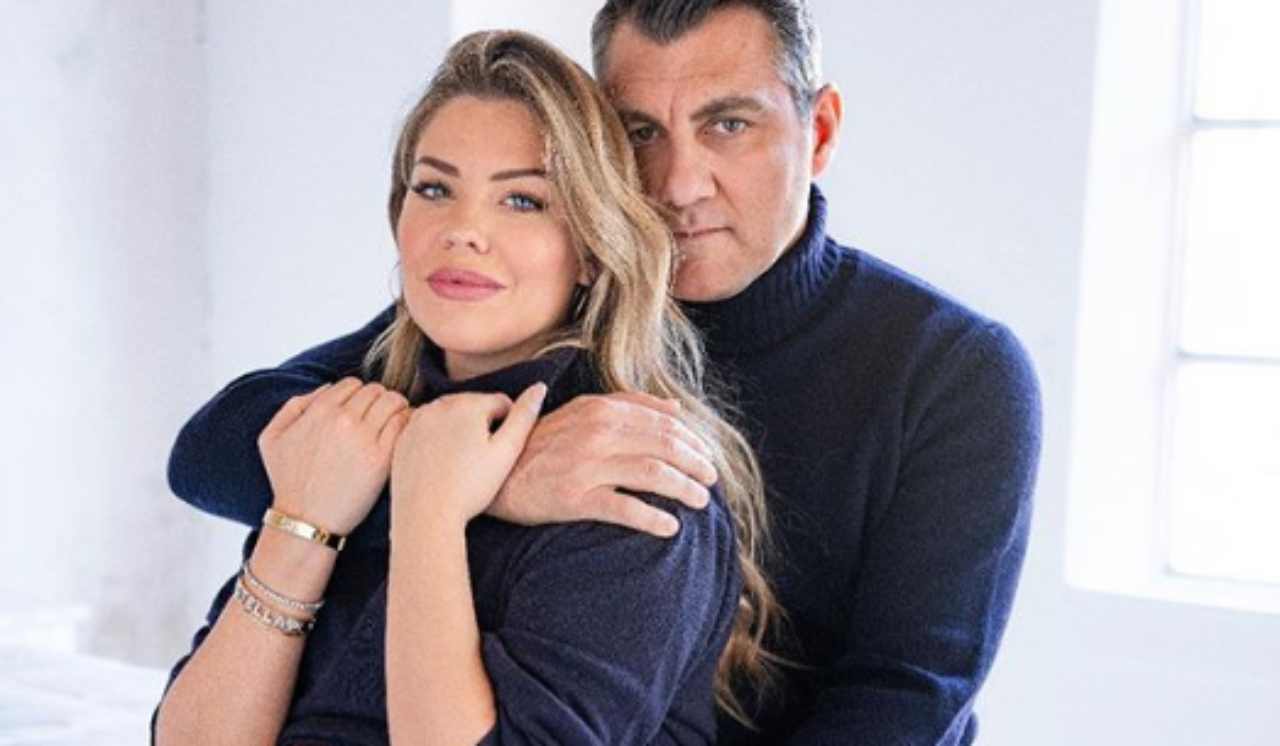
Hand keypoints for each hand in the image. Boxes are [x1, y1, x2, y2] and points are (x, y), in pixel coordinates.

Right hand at [257, 377, 410, 535]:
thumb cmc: (288, 481)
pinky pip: (404, 424)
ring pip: (394, 402)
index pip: (353, 384)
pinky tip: (404, 435)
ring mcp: (364, 438)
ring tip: (393, 424)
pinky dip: (408, 423)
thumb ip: (295, 405)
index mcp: (319, 410)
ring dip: (397, 408)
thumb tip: (327, 388)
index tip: (361, 411)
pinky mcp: (381, 459)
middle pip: (376, 390)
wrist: (305, 520)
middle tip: (380, 418)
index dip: (358, 395)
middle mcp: (343, 419)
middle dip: (378, 401)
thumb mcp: (272, 438)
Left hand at [390, 383, 547, 532]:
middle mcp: (439, 404)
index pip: (501, 403)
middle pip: (473, 406)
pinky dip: (437, 441)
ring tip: (462, 464)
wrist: (426, 515)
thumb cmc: (470, 488)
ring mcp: (417, 420)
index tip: (501, 453)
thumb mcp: (507, 452)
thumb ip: (525, 416)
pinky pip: (428, 430)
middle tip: (482, 460)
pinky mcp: (403, 437)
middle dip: (482, 426)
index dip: (508, 428)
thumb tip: (539, 387)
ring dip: (459, 431)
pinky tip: (442, 466)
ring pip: (450, 417)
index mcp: (468, 404)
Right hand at [487, 392, 718, 537]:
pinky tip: (670, 527)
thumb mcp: (583, 411)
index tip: (706, 456)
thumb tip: (675, 408)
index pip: (663, 423)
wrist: (495, 474)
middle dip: (696, 464)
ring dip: (684, 489)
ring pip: (652, 475)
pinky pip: (625, 509)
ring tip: (699, 501)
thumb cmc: (543, 444)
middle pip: (664, 447)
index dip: (692, 441)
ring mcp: (586, 465)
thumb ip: (629, 406)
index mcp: (602, 409)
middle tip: (711, 480)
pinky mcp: (575, 498)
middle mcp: (597, 433)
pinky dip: (653, 518)